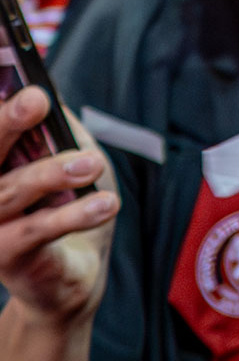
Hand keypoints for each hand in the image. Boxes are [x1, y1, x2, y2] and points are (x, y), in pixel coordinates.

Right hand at [0, 89, 116, 331]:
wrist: (71, 274)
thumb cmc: (67, 203)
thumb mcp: (68, 155)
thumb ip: (55, 126)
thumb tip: (47, 87)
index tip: (24, 86)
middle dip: (6, 122)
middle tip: (36, 100)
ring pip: (9, 191)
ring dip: (52, 172)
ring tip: (90, 162)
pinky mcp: (4, 257)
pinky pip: (37, 230)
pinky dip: (75, 214)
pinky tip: (105, 203)